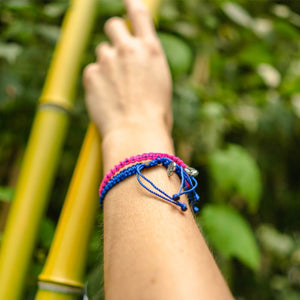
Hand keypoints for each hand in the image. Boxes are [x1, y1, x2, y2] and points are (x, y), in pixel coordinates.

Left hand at [83, 0, 171, 137]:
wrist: (136, 133)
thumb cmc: (156, 115)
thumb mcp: (160, 84)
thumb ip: (147, 66)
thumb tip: (138, 65)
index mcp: (151, 50)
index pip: (138, 13)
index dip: (130, 3)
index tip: (125, 0)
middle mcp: (128, 49)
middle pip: (112, 24)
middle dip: (114, 34)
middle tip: (116, 52)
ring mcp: (107, 60)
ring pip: (101, 51)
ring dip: (106, 63)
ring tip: (115, 88)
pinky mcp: (91, 74)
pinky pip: (91, 71)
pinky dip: (97, 81)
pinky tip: (106, 98)